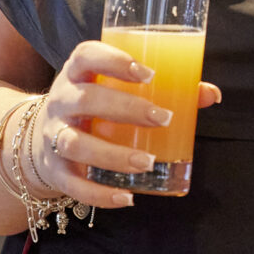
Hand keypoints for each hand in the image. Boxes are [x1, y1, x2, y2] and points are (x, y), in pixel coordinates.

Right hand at [27, 40, 223, 210]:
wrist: (43, 136)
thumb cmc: (95, 106)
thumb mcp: (115, 89)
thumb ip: (165, 88)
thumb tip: (211, 94)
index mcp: (77, 73)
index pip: (86, 56)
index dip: (113, 61)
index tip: (147, 73)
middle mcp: (61, 101)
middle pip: (84, 100)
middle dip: (124, 109)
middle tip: (162, 119)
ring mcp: (53, 136)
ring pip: (74, 143)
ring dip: (112, 155)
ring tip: (147, 162)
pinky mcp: (54, 170)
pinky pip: (73, 184)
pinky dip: (99, 194)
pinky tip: (127, 198)